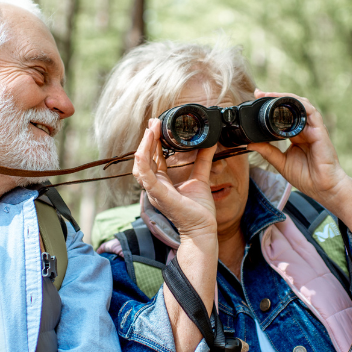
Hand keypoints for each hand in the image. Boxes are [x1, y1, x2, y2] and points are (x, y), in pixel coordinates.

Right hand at [133, 119, 217, 240]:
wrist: (203, 229)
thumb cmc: (199, 210)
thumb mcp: (200, 178)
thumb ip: (203, 160)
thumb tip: (210, 142)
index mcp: (162, 182)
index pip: (153, 157)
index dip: (153, 141)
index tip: (157, 125)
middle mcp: (154, 186)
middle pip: (144, 158)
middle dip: (147, 139)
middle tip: (153, 122)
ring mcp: (154, 190)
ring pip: (141, 164)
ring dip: (143, 146)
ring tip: (151, 129)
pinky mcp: (157, 194)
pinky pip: (144, 175)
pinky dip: (143, 160)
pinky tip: (145, 148)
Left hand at [246, 90, 351, 209]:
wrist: (323, 188)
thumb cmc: (306, 177)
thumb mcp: (281, 162)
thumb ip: (267, 151)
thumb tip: (249, 143)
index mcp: (296, 135)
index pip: (283, 116)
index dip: (271, 107)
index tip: (257, 100)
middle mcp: (305, 129)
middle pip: (291, 106)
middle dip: (276, 97)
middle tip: (259, 93)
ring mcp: (313, 129)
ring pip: (301, 105)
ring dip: (285, 97)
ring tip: (269, 94)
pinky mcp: (320, 131)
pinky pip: (311, 112)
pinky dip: (300, 105)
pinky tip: (288, 102)